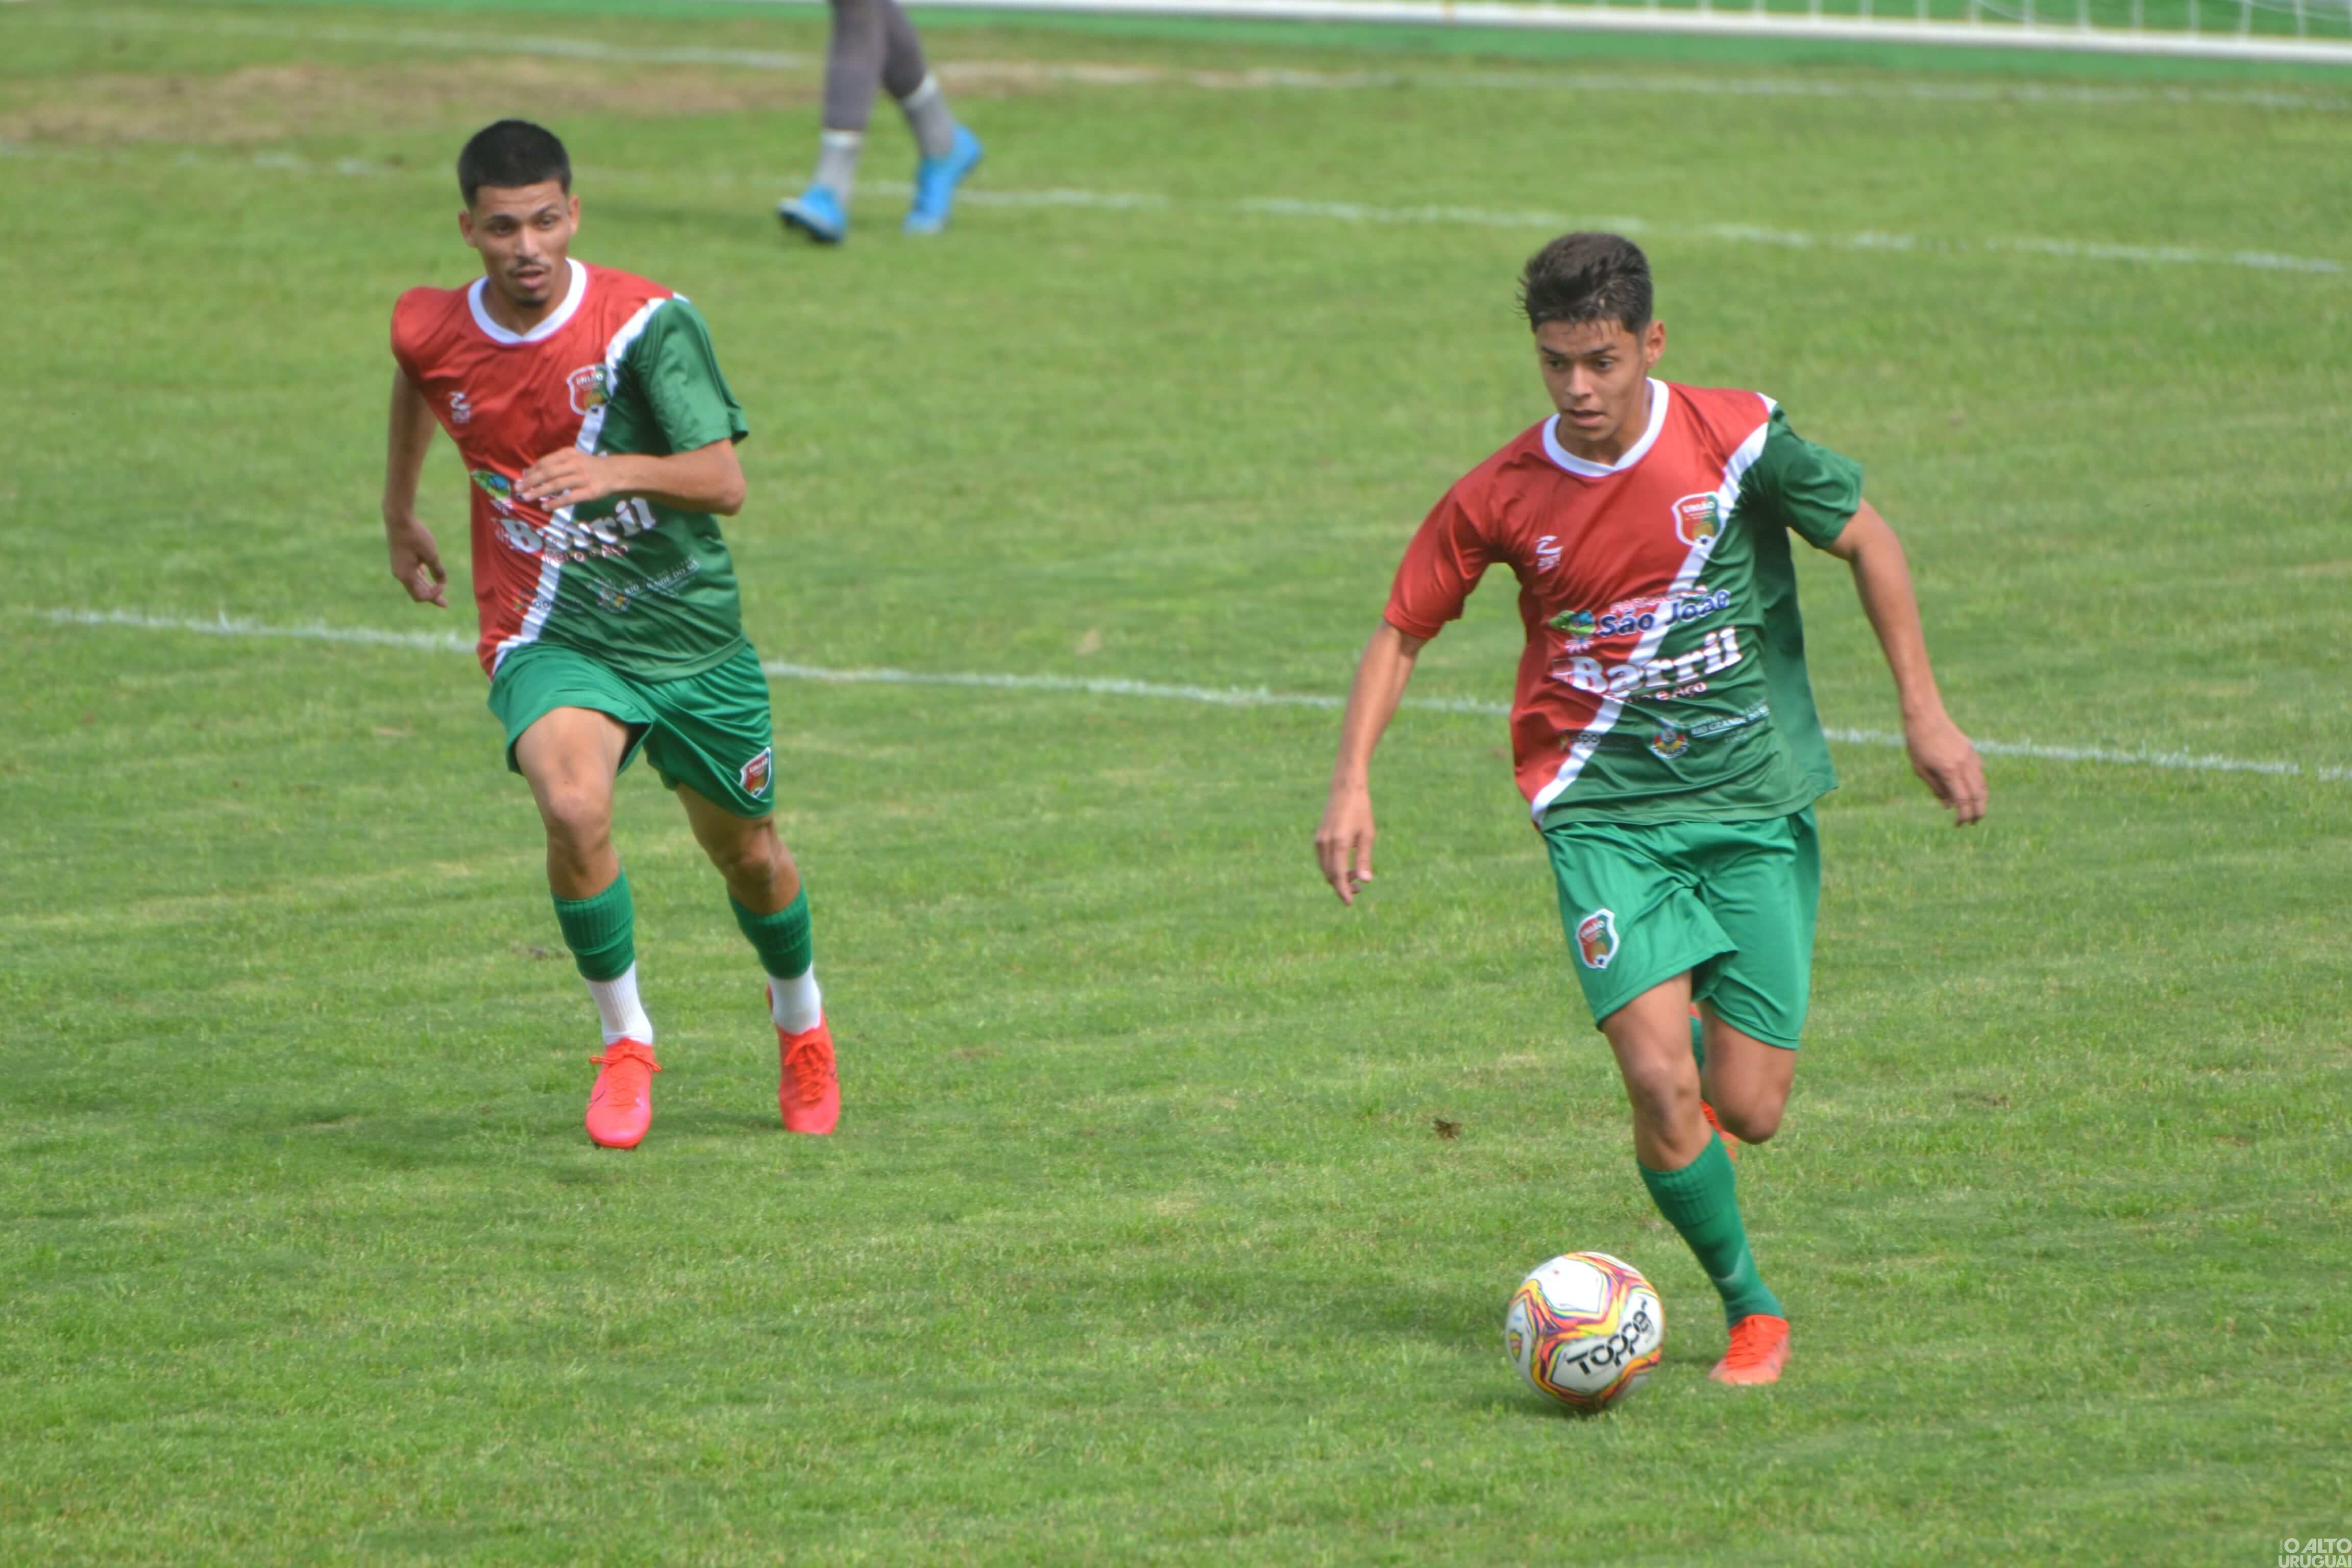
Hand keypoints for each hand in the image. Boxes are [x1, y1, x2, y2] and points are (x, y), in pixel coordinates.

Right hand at [385, 515, 447, 607]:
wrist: (398, 519)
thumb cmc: (415, 536)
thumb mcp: (431, 554)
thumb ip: (437, 570)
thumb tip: (442, 582)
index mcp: (405, 575)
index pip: (421, 595)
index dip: (434, 594)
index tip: (443, 583)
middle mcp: (399, 574)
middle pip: (417, 591)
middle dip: (432, 596)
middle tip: (446, 604)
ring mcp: (398, 566)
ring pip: (414, 582)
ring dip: (427, 586)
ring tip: (439, 589)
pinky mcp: (399, 559)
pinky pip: (411, 573)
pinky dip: (421, 576)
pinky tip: (427, 574)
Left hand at [518, 448, 618, 507]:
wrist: (615, 472)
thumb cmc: (590, 466)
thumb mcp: (574, 458)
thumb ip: (556, 464)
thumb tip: (531, 473)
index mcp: (569, 454)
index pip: (546, 462)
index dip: (532, 471)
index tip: (521, 478)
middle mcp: (574, 464)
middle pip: (548, 472)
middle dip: (531, 481)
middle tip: (517, 489)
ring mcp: (582, 478)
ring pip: (556, 484)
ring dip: (539, 491)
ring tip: (526, 498)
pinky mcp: (589, 491)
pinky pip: (570, 497)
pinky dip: (556, 502)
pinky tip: (545, 507)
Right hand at [1315, 784, 1377, 904]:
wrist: (1345, 789)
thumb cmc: (1361, 811)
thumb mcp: (1367, 835)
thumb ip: (1364, 859)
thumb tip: (1365, 881)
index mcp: (1339, 843)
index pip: (1337, 876)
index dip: (1343, 891)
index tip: (1349, 903)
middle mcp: (1325, 843)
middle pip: (1329, 875)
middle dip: (1341, 886)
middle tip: (1359, 889)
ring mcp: (1319, 841)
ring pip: (1325, 869)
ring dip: (1337, 877)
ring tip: (1354, 876)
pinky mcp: (1318, 838)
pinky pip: (1323, 860)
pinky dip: (1332, 867)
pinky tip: (1345, 865)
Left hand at [1905, 710, 1986, 826]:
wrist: (1926, 717)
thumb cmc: (1917, 744)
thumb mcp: (1921, 770)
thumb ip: (1937, 789)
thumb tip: (1949, 807)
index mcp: (1949, 772)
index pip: (1963, 801)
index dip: (1963, 815)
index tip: (1959, 824)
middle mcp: (1964, 765)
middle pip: (1978, 795)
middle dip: (1977, 811)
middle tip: (1972, 822)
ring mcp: (1970, 757)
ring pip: (1982, 784)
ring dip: (1981, 800)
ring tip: (1975, 811)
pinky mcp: (1971, 751)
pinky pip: (1980, 772)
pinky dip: (1979, 785)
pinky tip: (1973, 791)